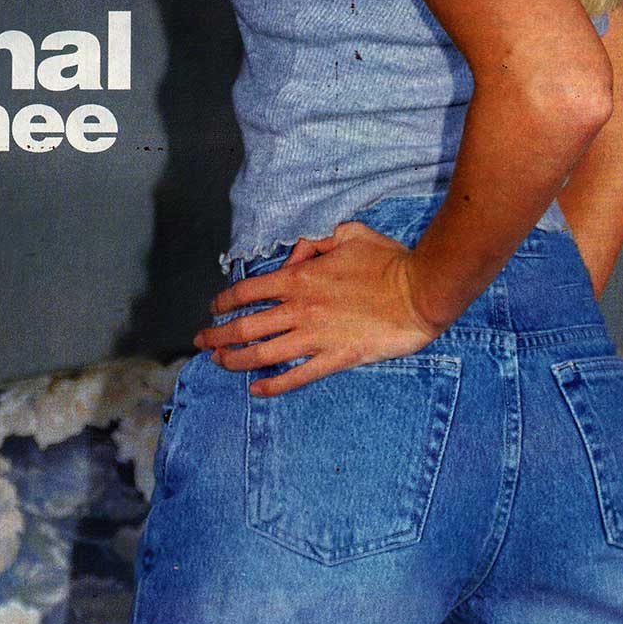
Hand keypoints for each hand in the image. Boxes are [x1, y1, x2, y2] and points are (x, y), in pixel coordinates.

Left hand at [192, 221, 441, 396]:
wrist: (420, 292)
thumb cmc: (388, 261)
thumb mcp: (349, 234)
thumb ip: (317, 243)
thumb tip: (298, 255)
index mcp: (300, 278)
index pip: (248, 291)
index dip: (224, 301)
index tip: (213, 309)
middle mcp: (300, 309)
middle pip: (245, 326)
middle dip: (217, 336)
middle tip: (202, 343)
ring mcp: (315, 337)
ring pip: (262, 353)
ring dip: (235, 360)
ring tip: (220, 364)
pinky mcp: (335, 359)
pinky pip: (296, 376)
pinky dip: (272, 384)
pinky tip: (256, 389)